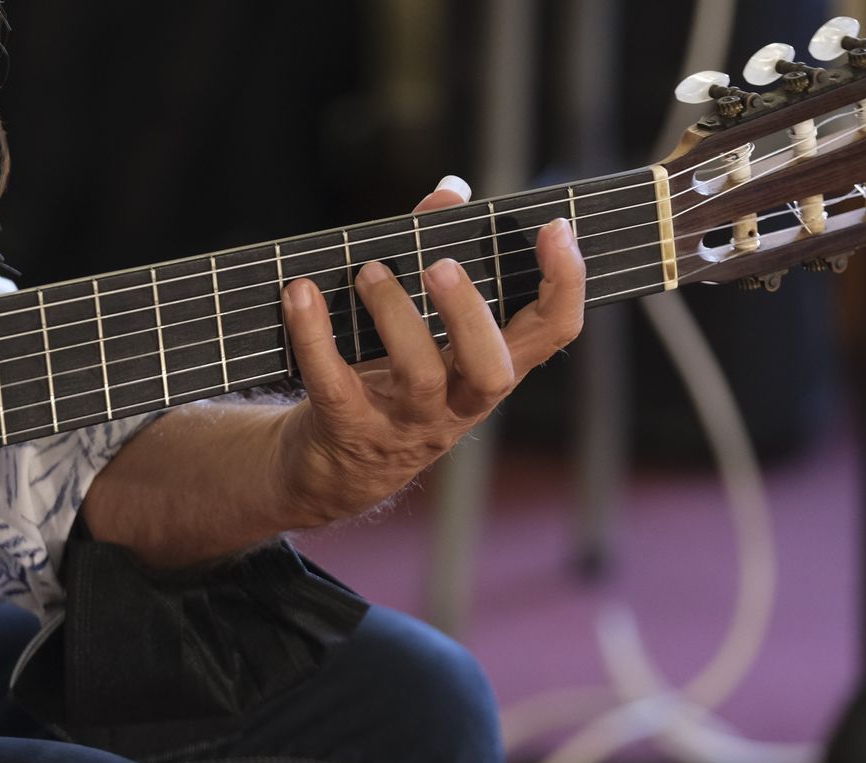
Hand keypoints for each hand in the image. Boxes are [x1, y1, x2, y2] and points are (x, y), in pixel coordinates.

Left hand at [274, 178, 586, 525]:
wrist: (334, 466)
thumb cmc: (389, 378)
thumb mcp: (425, 329)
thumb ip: (438, 254)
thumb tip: (452, 192)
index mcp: (489, 369)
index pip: (552, 332)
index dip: (566, 283)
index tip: (556, 227)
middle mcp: (458, 402)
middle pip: (492, 371)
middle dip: (469, 314)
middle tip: (439, 265)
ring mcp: (405, 422)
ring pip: (418, 377)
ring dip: (393, 314)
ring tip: (368, 272)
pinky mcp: (349, 430)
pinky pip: (334, 384)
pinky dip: (315, 335)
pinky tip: (300, 294)